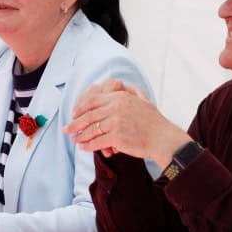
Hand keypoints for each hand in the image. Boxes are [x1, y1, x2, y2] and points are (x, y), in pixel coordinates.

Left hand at [64, 79, 188, 164]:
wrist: (164, 139)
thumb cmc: (154, 122)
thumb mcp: (143, 100)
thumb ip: (131, 91)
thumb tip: (121, 83)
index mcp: (120, 97)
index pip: (93, 100)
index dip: (81, 107)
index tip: (74, 113)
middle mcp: (116, 107)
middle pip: (89, 115)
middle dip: (75, 123)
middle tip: (66, 129)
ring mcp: (116, 122)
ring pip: (91, 129)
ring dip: (80, 136)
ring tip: (74, 140)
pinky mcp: (117, 137)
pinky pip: (97, 141)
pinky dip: (89, 146)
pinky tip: (84, 148)